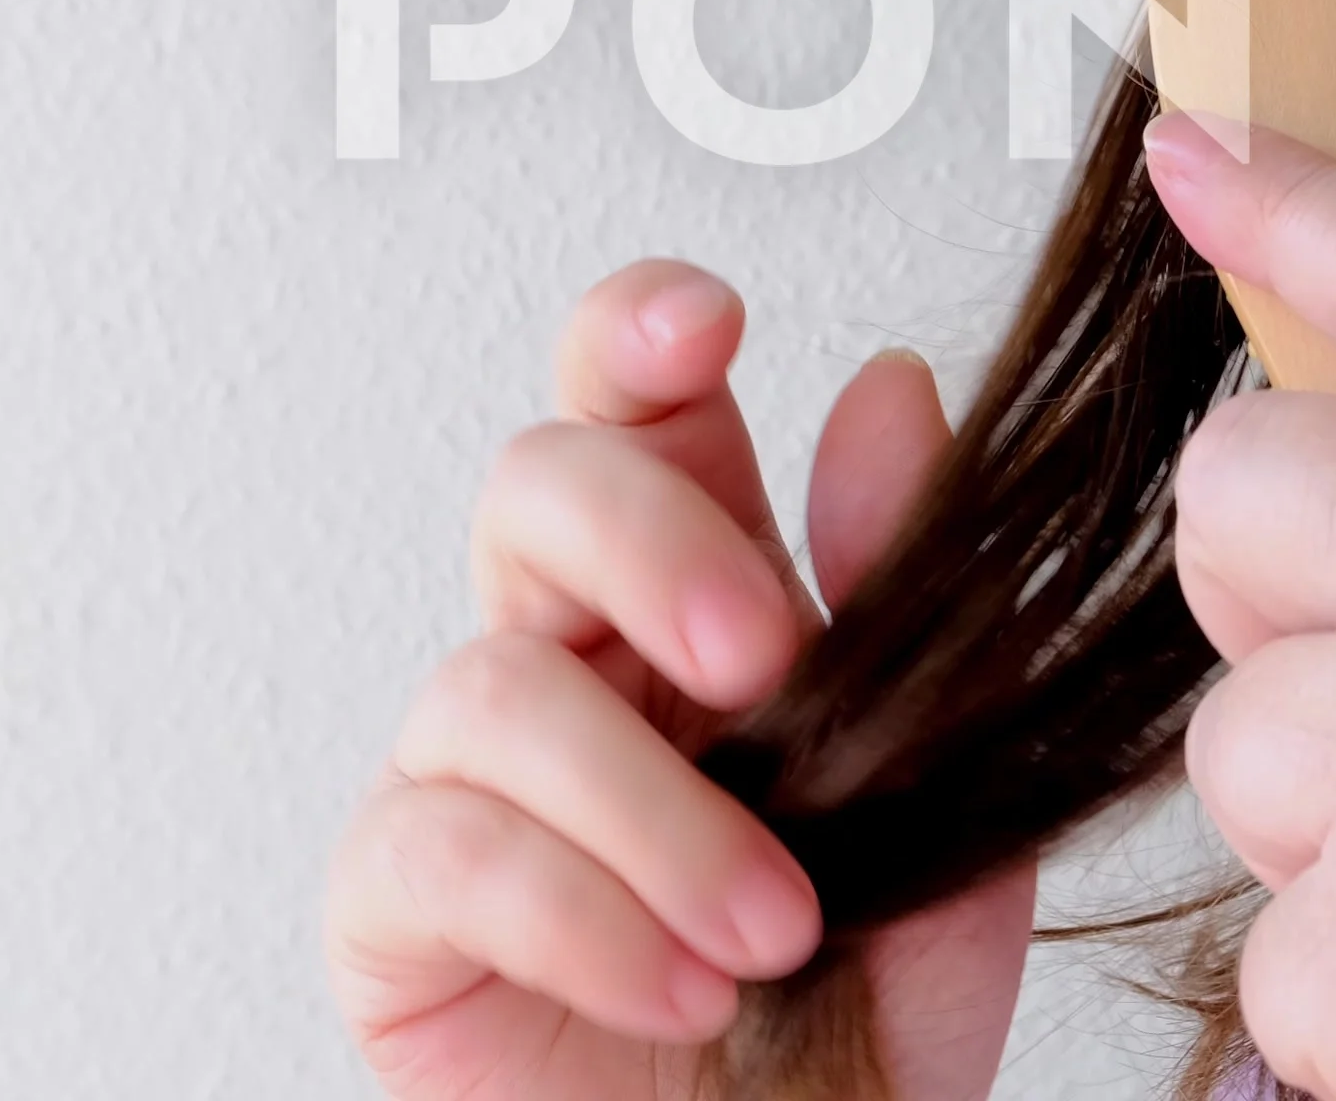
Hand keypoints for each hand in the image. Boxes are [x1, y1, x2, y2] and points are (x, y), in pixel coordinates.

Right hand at [324, 260, 1033, 1100]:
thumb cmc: (862, 1015)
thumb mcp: (945, 804)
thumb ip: (918, 608)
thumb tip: (890, 391)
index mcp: (696, 597)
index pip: (636, 409)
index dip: (639, 334)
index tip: (709, 321)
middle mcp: (567, 656)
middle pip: (534, 485)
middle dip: (649, 543)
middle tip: (764, 663)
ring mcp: (462, 776)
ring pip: (492, 685)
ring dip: (654, 810)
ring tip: (775, 932)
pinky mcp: (391, 909)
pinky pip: (441, 850)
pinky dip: (579, 915)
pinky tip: (684, 991)